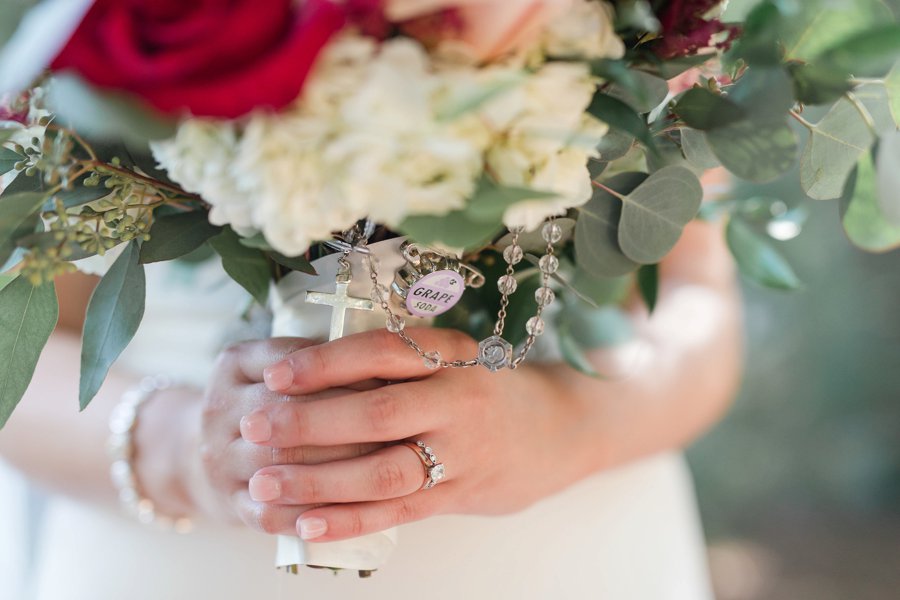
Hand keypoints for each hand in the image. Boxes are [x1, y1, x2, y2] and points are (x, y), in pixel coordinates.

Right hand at [135, 337, 384, 528]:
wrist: (209, 452)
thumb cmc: (267, 402)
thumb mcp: (278, 367)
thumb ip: (322, 362)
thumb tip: (390, 363)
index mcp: (234, 364)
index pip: (292, 364)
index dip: (345, 373)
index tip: (392, 379)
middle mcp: (219, 410)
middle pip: (288, 415)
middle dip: (349, 421)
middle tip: (402, 424)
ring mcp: (221, 460)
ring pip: (285, 465)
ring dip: (340, 467)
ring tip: (389, 463)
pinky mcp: (231, 504)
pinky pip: (275, 514)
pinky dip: (316, 513)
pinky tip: (356, 509)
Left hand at [239, 328, 585, 542]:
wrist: (557, 429)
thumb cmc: (485, 387)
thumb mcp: (453, 356)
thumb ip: (398, 359)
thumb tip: (310, 361)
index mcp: (452, 356)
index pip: (384, 351)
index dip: (326, 361)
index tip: (275, 372)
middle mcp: (459, 401)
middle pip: (378, 413)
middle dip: (309, 421)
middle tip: (254, 426)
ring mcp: (463, 453)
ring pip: (384, 471)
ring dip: (318, 480)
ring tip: (264, 483)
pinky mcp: (460, 495)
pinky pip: (399, 512)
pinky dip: (350, 520)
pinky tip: (306, 525)